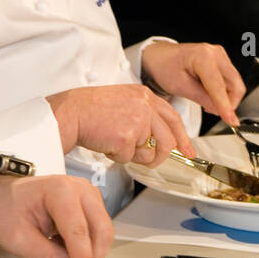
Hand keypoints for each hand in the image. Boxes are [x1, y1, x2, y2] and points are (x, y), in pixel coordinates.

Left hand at [0, 174, 112, 257]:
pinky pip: (99, 231)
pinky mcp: (92, 205)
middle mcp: (79, 188)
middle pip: (101, 230)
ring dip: (88, 251)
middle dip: (91, 257)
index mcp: (59, 190)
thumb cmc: (7, 210)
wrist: (2, 197)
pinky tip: (65, 245)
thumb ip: (48, 257)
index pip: (78, 230)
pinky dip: (87, 246)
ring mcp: (89, 195)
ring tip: (60, 251)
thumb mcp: (19, 239)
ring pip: (103, 232)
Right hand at [46, 84, 194, 164]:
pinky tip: (106, 143)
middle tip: (155, 162)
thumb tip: (154, 139)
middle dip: (163, 155)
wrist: (71, 112)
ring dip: (136, 157)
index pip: (173, 117)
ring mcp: (138, 121)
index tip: (187, 150)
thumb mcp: (123, 101)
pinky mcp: (127, 137)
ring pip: (150, 153)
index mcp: (144, 95)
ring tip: (119, 147)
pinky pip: (129, 158)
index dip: (182, 136)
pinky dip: (117, 156)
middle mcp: (145, 106)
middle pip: (168, 139)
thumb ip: (143, 115)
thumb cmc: (90, 109)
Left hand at [139, 41, 244, 127]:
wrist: (160, 57)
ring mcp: (220, 56)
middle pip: (235, 84)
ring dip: (225, 98)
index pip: (219, 87)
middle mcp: (215, 53)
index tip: (232, 121)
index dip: (226, 106)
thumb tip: (220, 110)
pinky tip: (207, 93)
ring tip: (205, 100)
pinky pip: (229, 81)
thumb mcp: (180, 87)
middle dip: (228, 103)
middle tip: (211, 111)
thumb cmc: (165, 68)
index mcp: (203, 56)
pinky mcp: (221, 61)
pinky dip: (222, 92)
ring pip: (234, 84)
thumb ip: (202, 99)